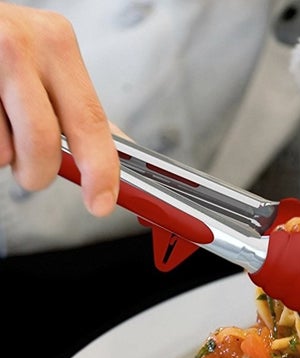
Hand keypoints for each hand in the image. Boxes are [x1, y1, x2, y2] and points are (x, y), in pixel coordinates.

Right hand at [0, 4, 118, 215]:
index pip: (90, 120)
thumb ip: (77, 106)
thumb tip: (117, 149)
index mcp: (57, 45)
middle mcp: (20, 45)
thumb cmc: (2, 48)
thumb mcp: (46, 63)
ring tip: (0, 123)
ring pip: (3, 149)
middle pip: (43, 142)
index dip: (100, 170)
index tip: (102, 201)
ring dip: (3, 154)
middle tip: (32, 171)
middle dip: (39, 172)